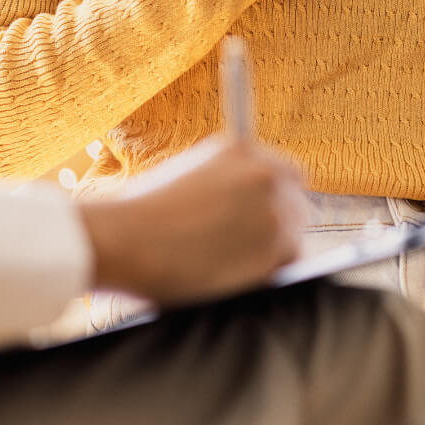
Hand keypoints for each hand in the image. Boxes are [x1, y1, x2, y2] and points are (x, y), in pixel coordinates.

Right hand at [77, 136, 308, 304]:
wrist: (128, 239)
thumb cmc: (143, 211)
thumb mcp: (188, 174)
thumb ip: (226, 181)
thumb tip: (246, 205)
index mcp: (241, 149)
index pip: (287, 173)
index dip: (277, 195)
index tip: (266, 214)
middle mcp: (264, 175)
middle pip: (296, 205)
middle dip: (277, 225)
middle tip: (249, 246)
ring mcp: (273, 213)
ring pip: (292, 239)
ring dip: (271, 252)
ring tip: (230, 262)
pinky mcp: (273, 253)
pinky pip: (284, 267)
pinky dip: (265, 275)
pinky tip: (233, 275)